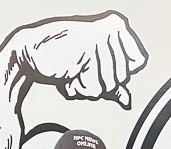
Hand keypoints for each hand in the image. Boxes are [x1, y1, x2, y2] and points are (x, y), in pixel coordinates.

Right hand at [23, 11, 147, 108]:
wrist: (32, 52)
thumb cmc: (60, 55)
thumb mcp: (93, 70)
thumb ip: (113, 84)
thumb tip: (127, 100)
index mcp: (116, 27)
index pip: (138, 61)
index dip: (120, 72)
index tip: (101, 65)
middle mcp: (110, 29)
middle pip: (123, 77)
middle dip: (101, 81)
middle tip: (83, 67)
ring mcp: (100, 38)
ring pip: (108, 84)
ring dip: (88, 84)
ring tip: (75, 69)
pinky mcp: (87, 50)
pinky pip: (94, 87)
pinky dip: (79, 86)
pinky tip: (70, 73)